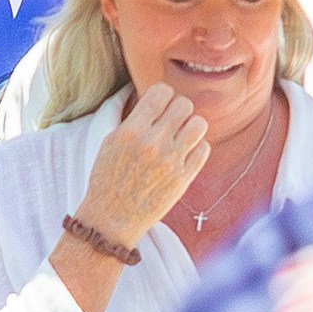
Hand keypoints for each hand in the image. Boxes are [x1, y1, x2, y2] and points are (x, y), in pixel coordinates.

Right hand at [76, 89, 211, 252]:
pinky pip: (204, 149)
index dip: (163, 95)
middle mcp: (153, 143)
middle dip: (179, 110)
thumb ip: (134, 119)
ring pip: (199, 124)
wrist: (112, 219)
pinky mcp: (183, 179)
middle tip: (172, 121)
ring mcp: (170, 161)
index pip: (161, 92)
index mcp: (131, 130)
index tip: (161, 104)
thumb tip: (156, 100)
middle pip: (184, 105)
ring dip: (191, 126)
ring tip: (182, 135)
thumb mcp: (111, 141)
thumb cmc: (108, 178)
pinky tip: (185, 154)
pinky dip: (197, 148)